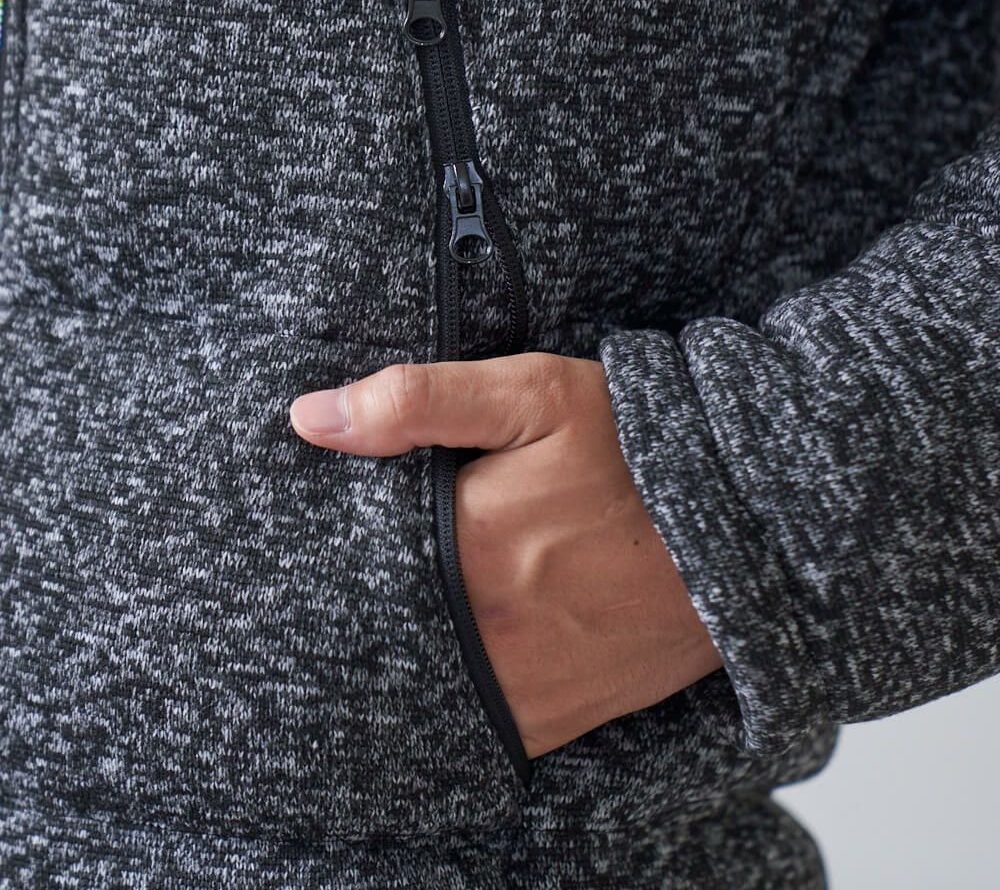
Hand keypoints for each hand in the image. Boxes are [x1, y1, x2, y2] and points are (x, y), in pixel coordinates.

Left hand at [289, 352, 722, 758]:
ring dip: (395, 647)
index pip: (352, 556)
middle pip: (377, 624)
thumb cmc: (643, 450)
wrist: (754, 527)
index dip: (328, 538)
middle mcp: (486, 630)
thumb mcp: (536, 394)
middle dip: (354, 596)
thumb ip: (418, 402)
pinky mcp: (554, 718)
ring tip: (393, 609)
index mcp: (469, 546)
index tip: (316, 523)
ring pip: (414, 680)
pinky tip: (450, 653)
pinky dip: (444, 693)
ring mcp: (521, 685)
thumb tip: (310, 416)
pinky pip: (468, 723)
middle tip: (346, 569)